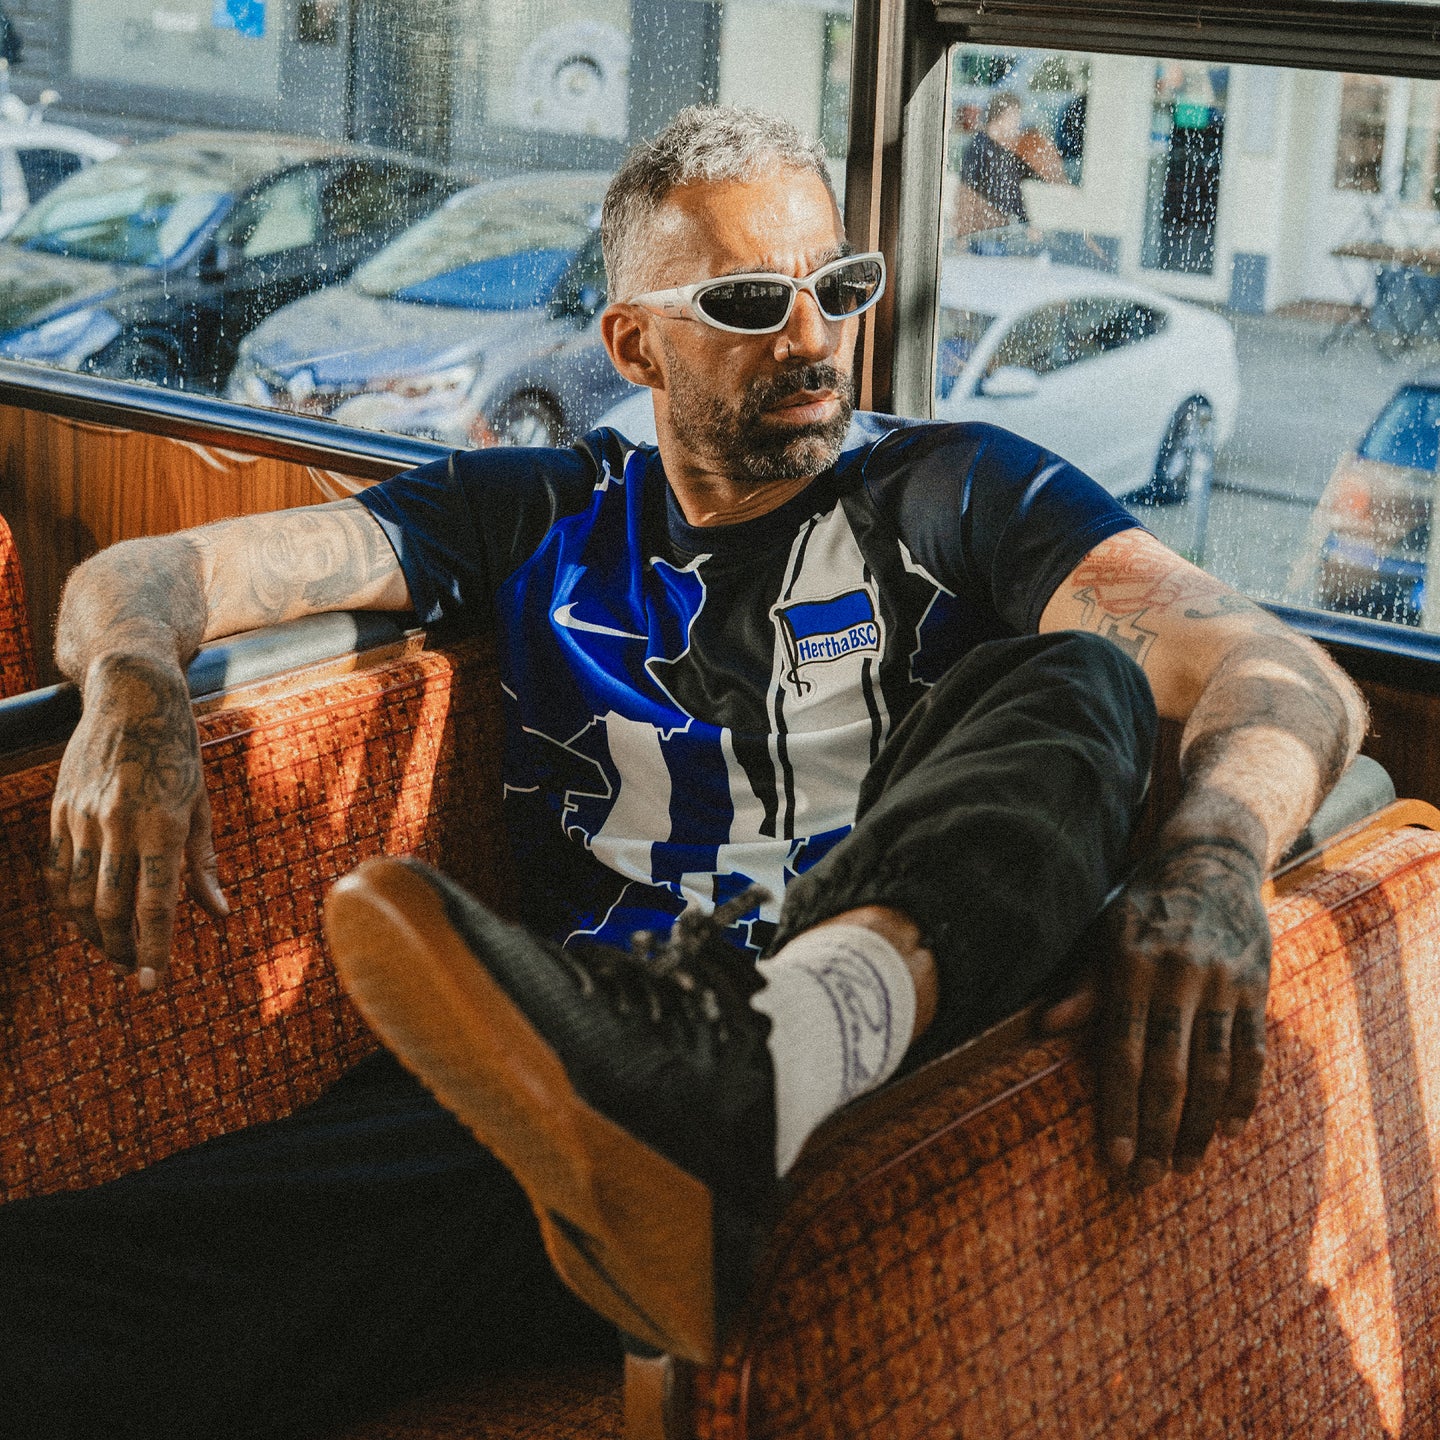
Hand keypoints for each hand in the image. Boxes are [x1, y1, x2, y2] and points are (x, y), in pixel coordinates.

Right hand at [46, 653, 228, 988]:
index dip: (154, 948)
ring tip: (114, 949)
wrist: (132, 697)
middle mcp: (118, 823)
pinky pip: (56, 871)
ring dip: (93, 933)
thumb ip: (203, 863)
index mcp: (163, 823)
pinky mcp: (60, 810)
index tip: (153, 982)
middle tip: (135, 970)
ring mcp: (83, 817)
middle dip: (121, 949)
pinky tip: (85, 917)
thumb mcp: (203, 804)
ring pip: (76, 896)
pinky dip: (68, 903)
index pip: (155, 903)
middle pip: (110, 908)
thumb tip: (217, 914)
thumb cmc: (178, 753)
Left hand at [1043, 838, 1269, 1184]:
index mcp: (1132, 967)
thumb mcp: (1104, 933)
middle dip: (1157, 1132)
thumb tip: (1045, 1027)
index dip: (1120, 1110)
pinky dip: (1244, 1094)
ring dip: (1200, 1125)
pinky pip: (1253, 1051)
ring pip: (1215, 1070)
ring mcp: (1224, 983)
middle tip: (1148, 1181)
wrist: (1210, 858)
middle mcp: (1180, 977)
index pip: (1123, 1053)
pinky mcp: (1257, 986)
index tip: (1116, 1159)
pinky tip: (1230, 1128)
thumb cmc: (1142, 904)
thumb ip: (1084, 985)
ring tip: (1185, 1165)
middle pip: (1170, 1071)